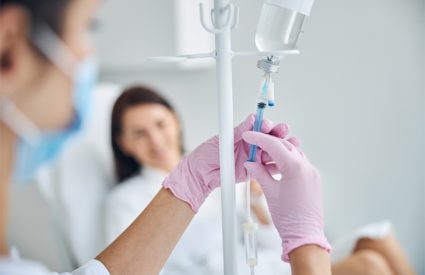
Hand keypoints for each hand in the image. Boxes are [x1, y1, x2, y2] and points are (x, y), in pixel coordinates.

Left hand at [162, 114, 288, 211]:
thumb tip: (252, 118)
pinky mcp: (254, 171)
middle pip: (269, 138)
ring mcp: (253, 158)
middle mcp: (250, 145)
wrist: (200, 174)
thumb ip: (240, 130)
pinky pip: (268, 168)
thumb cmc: (206, 154)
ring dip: (283, 148)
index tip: (267, 124)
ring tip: (293, 144)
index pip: (259, 126)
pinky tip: (286, 161)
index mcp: (243, 134)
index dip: (265, 124)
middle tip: (284, 130)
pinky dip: (278, 164)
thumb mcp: (223, 140)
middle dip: (278, 133)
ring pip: (272, 152)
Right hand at [243, 131, 330, 261]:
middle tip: (254, 146)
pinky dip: (286, 162)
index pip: (274, 145)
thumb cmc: (289, 218)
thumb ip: (259, 174)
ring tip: (262, 158)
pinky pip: (299, 164)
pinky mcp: (314, 180)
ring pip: (293, 154)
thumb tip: (251, 164)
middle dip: (268, 144)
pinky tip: (275, 167)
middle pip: (285, 147)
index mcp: (296, 168)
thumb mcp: (270, 192)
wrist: (305, 236)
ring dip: (278, 152)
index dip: (259, 139)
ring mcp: (312, 174)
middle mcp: (307, 167)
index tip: (249, 136)